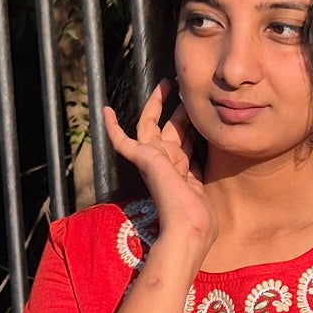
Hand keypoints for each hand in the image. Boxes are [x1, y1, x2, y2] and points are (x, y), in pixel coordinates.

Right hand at [102, 81, 215, 269]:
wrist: (186, 229)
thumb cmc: (199, 219)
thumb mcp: (204, 189)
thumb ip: (201, 172)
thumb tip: (208, 156)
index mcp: (180, 174)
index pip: (186, 146)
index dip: (193, 129)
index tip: (200, 115)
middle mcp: (166, 164)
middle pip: (170, 130)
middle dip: (178, 110)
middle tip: (183, 90)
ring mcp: (153, 160)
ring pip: (151, 125)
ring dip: (157, 104)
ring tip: (166, 82)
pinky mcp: (143, 158)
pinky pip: (122, 141)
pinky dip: (112, 127)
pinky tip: (104, 110)